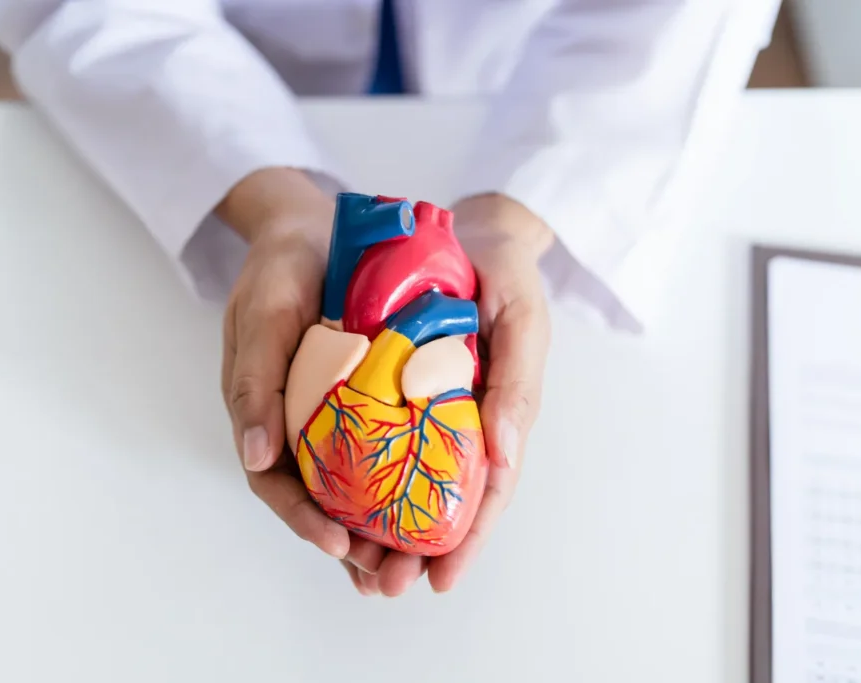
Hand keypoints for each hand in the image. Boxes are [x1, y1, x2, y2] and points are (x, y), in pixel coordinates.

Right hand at [216, 168, 390, 576]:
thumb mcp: (262, 313)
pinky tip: (430, 504)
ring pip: (352, 484)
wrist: (313, 228)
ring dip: (377, 526)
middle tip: (387, 573)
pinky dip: (399, 481)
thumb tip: (257, 458)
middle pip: (317, 498)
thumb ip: (254, 381)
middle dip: (349, 542)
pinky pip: (381, 448)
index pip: (275, 483)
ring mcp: (330, 412)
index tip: (336, 543)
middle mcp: (295, 422)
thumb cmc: (280, 267)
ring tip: (412, 560)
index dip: (301, 518)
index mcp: (260, 411)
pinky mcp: (364, 399)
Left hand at [364, 193, 554, 595]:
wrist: (466, 231)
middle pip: (441, 501)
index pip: (488, 492)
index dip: (468, 540)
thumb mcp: (522, 317)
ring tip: (357, 569)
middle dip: (416, 550)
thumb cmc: (502, 272)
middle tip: (385, 585)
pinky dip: (359, 479)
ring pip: (405, 483)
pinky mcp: (390, 389)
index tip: (442, 580)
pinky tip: (338, 509)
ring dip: (383, 530)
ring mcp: (425, 408)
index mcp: (498, 415)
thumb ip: (517, 382)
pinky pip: (374, 442)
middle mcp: (460, 421)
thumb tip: (502, 454)